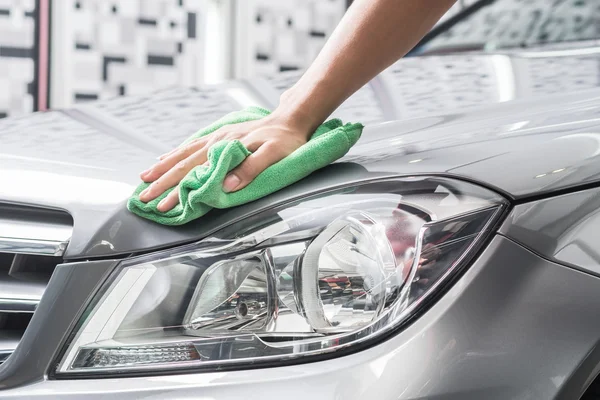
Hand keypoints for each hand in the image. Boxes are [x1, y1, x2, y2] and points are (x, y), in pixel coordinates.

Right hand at [137, 113, 310, 211]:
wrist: (291, 119)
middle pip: (182, 164)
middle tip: (142, 197)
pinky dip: (176, 152)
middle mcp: (216, 142)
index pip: (195, 173)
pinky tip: (167, 157)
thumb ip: (250, 169)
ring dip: (163, 167)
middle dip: (161, 182)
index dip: (176, 190)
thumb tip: (226, 185)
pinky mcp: (220, 135)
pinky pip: (192, 144)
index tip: (161, 205)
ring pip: (183, 153)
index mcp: (226, 148)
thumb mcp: (274, 155)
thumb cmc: (285, 140)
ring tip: (145, 177)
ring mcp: (217, 137)